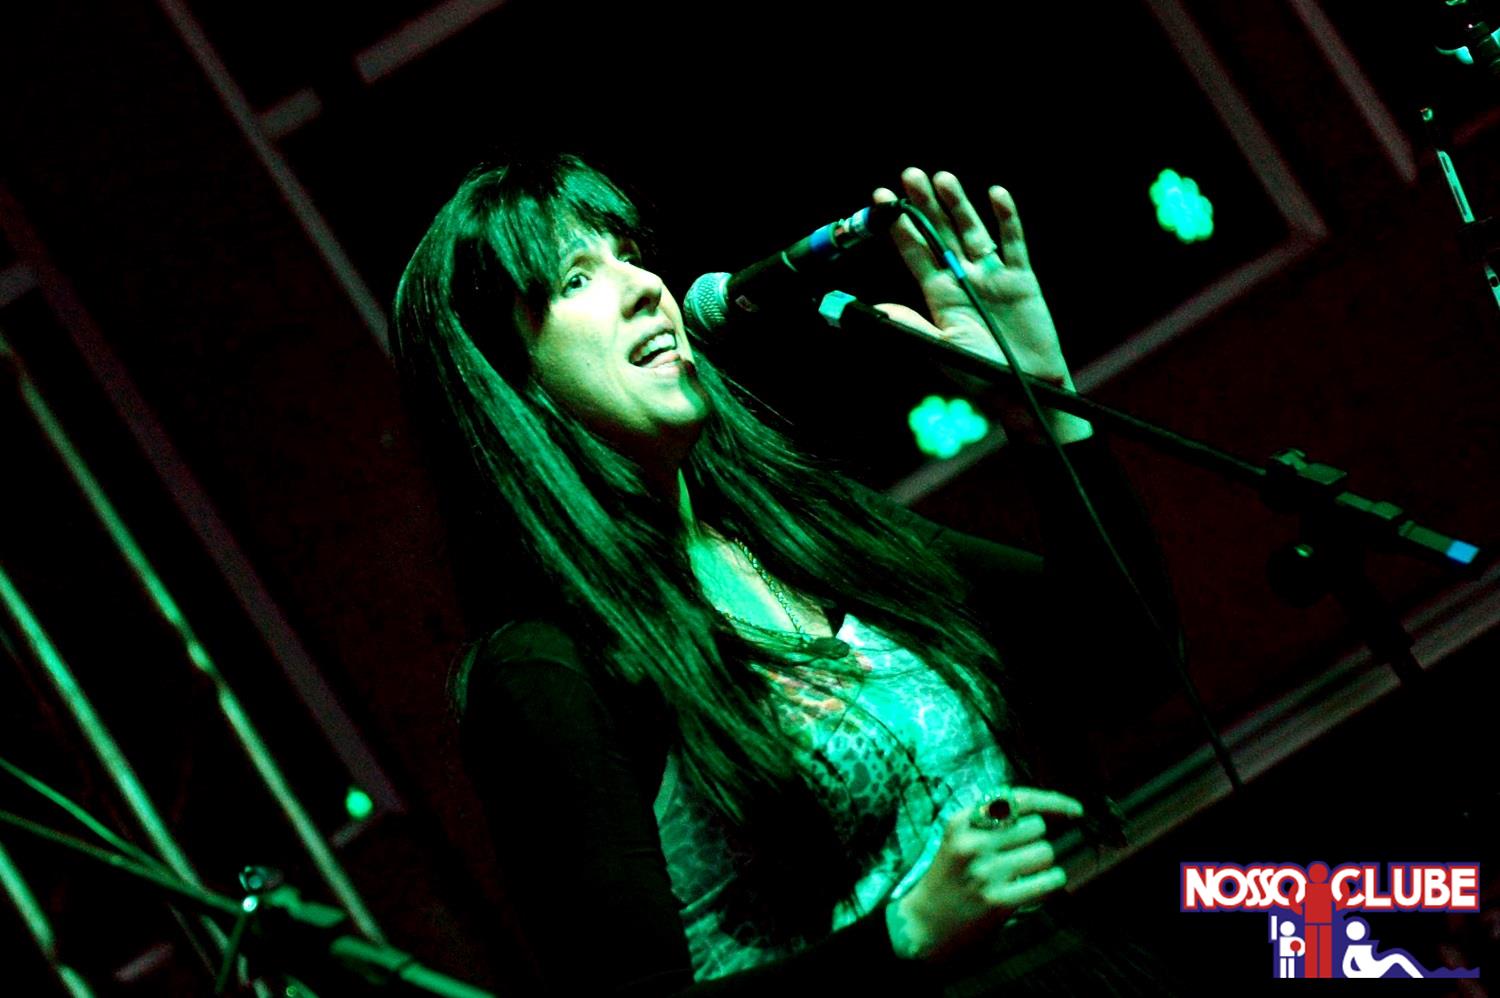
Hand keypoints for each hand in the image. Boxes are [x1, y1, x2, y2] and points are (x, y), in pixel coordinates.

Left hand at [873, 169, 1091, 443]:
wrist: (1023, 389)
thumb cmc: (979, 373)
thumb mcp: (940, 347)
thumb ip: (911, 324)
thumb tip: (875, 307)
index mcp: (938, 293)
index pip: (914, 251)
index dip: (898, 226)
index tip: (880, 199)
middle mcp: (962, 277)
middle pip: (940, 233)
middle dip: (925, 204)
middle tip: (909, 175)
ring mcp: (991, 275)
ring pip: (971, 231)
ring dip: (958, 205)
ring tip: (942, 178)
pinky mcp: (1020, 278)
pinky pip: (1013, 243)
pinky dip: (1006, 219)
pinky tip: (995, 194)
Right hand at [885, 787, 1082, 961]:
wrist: (921, 926)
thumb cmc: (948, 879)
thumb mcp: (958, 840)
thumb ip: (991, 822)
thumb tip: (1045, 812)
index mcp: (960, 822)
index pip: (1016, 799)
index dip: (1053, 801)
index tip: (1075, 809)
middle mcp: (972, 843)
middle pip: (1035, 826)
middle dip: (1035, 841)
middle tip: (1018, 857)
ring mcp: (985, 873)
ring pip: (1044, 852)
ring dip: (1041, 864)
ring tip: (1020, 875)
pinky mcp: (998, 901)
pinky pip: (1047, 881)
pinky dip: (1050, 883)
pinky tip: (1034, 887)